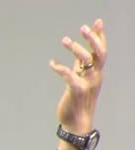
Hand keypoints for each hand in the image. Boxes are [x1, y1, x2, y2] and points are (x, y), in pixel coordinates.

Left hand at [49, 19, 105, 149]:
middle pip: (99, 54)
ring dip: (76, 49)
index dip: (100, 36)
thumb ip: (81, 67)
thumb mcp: (81, 80)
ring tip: (65, 40)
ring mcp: (87, 84)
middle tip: (83, 28)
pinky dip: (60, 67)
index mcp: (96, 73)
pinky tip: (52, 63)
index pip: (101, 51)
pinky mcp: (76, 91)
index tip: (97, 22)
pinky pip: (69, 76)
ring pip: (86, 61)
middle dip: (93, 39)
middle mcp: (95, 77)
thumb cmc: (78, 101)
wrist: (77, 123)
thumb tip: (79, 52)